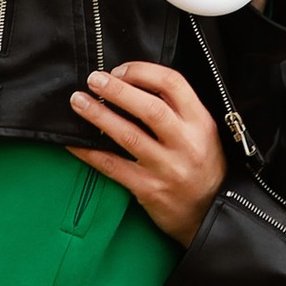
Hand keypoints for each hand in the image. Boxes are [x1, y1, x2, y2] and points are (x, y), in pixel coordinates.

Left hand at [70, 61, 228, 242]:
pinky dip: (90, 152)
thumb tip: (135, 83)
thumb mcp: (203, 133)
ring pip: (128, 135)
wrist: (212, 215)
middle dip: (117, 90)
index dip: (143, 71)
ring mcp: (167, 168)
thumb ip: (178, 110)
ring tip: (78, 101)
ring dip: (99, 116)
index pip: (173, 84)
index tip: (120, 70)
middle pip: (150, 108)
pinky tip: (73, 142)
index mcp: (200, 122)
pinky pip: (113, 166)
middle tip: (93, 79)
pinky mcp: (149, 189)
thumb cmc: (204, 168)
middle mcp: (186, 143)